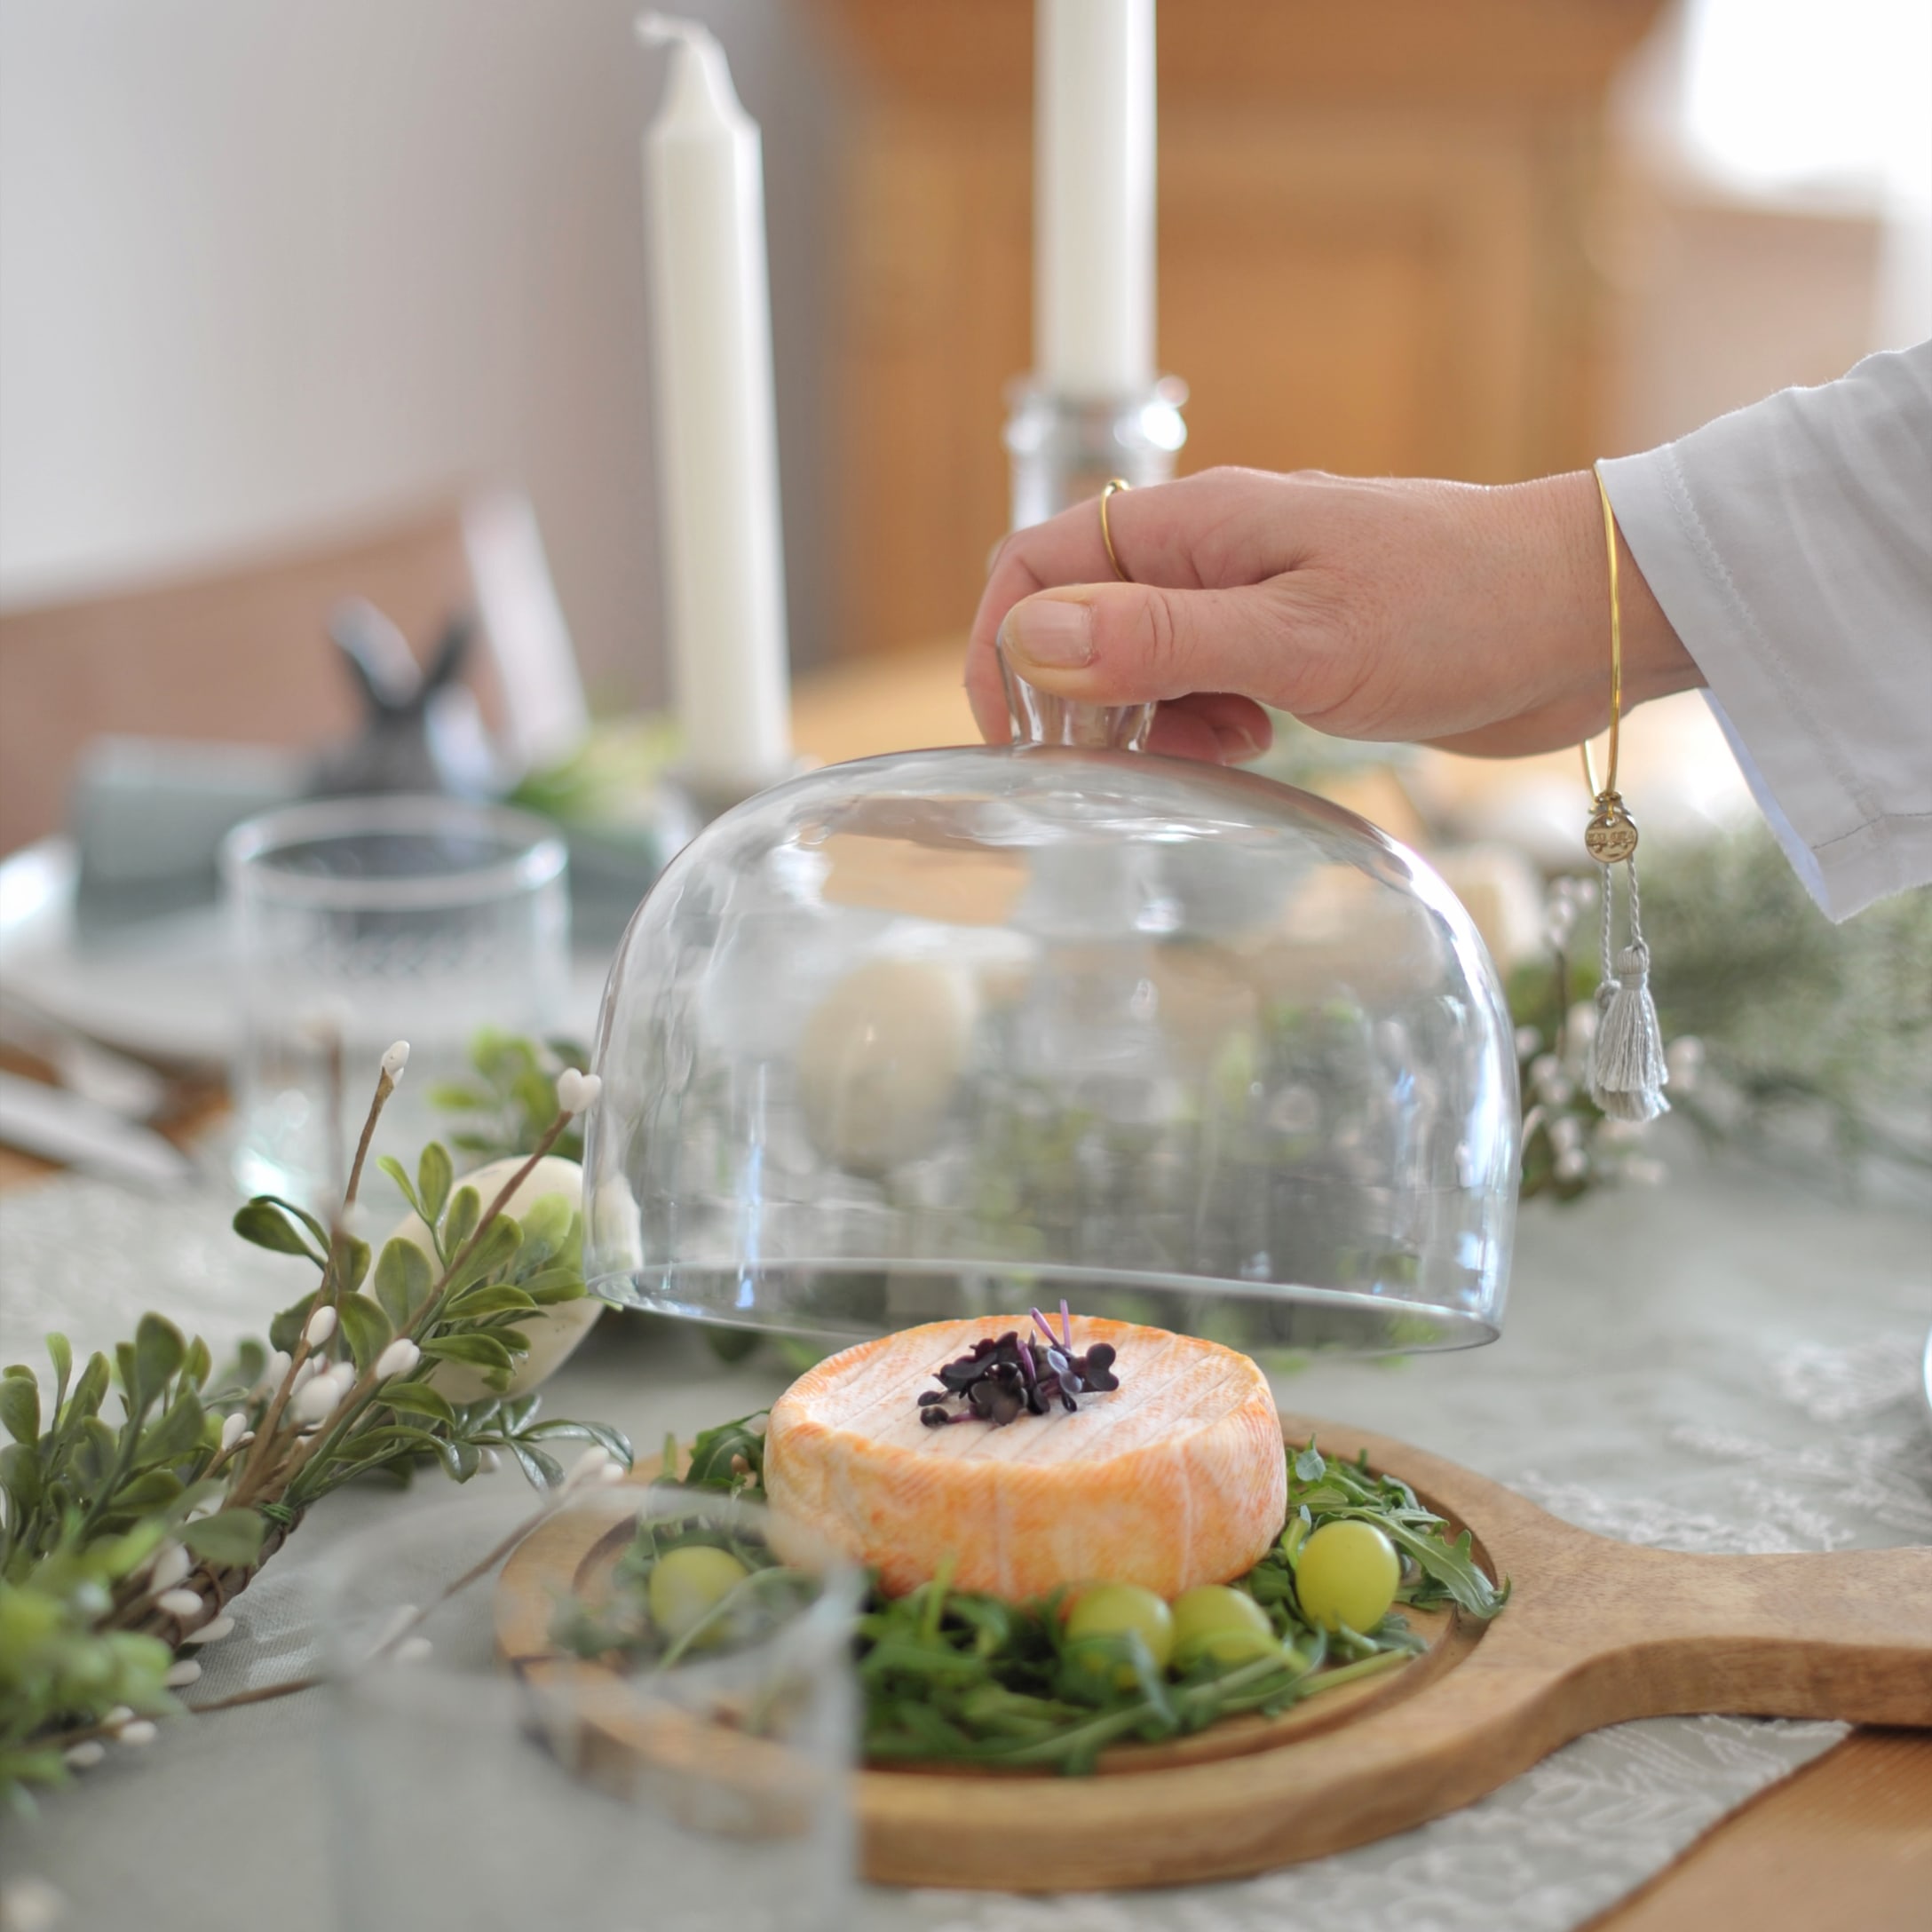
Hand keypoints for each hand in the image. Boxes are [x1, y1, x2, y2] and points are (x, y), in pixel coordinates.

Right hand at [966, 466, 1700, 763]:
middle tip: (1117, 771)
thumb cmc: (1459, 609)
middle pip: (1084, 618)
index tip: (1018, 740)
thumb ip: (1161, 639)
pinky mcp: (1297, 645)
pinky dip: (1207, 729)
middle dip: (1079, 698)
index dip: (1005, 647)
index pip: (1039, 564)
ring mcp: (1256, 598)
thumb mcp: (1298, 639)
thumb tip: (1032, 638)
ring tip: (1216, 754)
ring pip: (1144, 663)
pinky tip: (1257, 749)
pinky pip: (1207, 688)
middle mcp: (1213, 553)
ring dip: (1150, 721)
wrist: (1588, 619)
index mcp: (1197, 526)